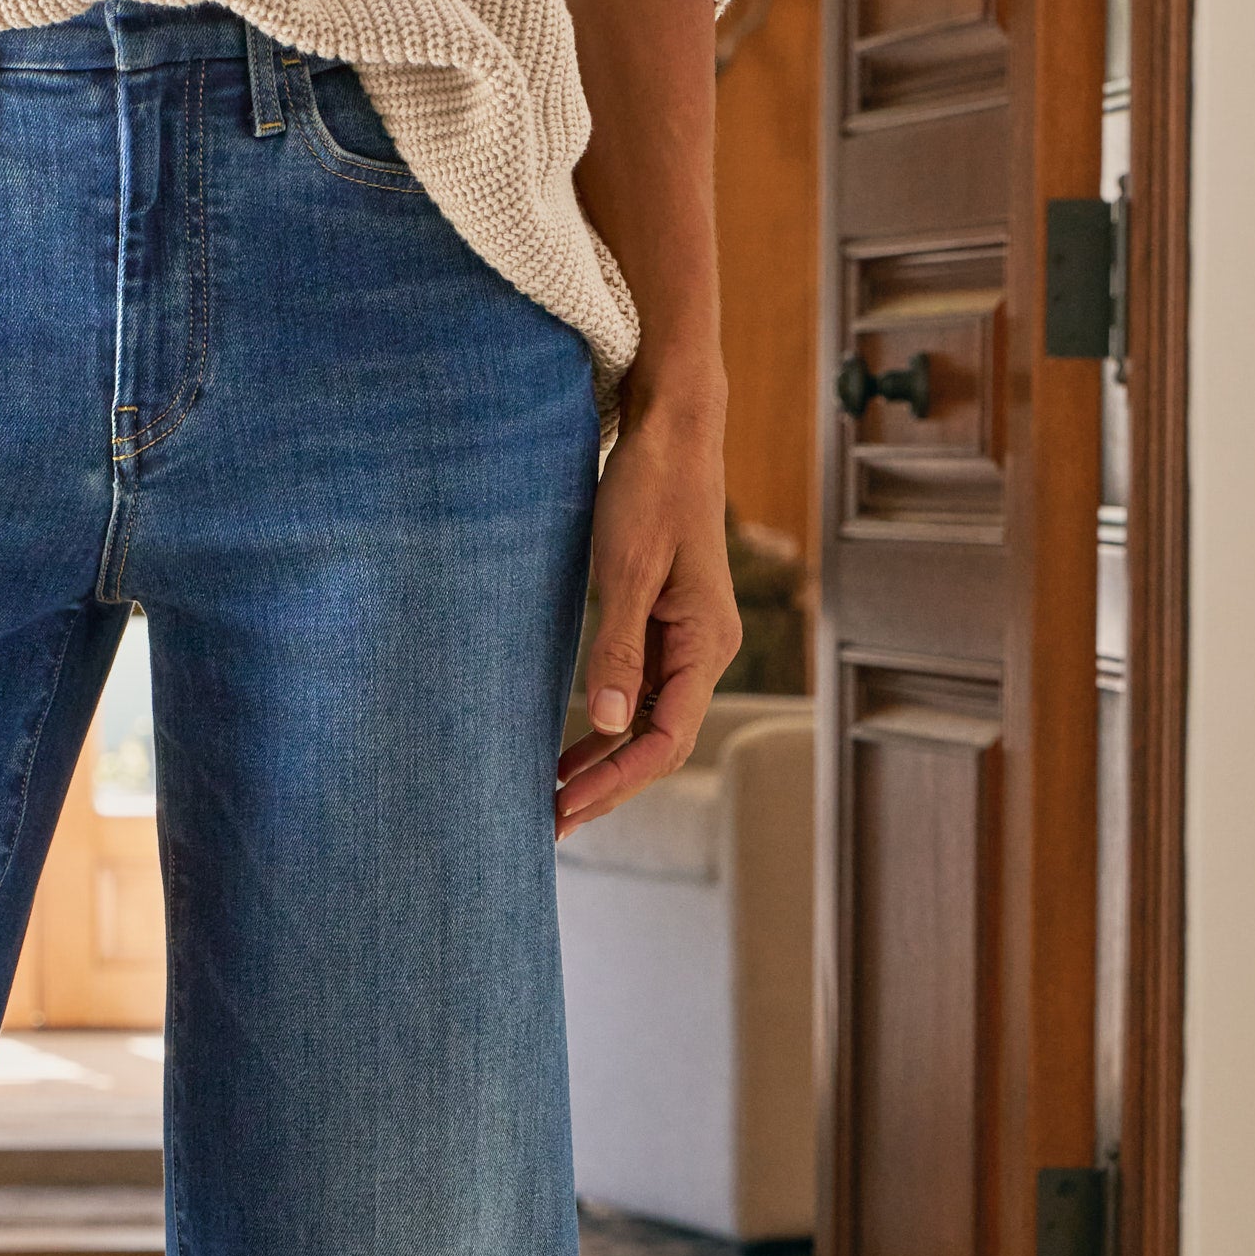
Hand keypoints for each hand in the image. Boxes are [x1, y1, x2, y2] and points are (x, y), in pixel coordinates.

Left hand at [554, 382, 744, 840]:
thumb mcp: (627, 570)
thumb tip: (607, 725)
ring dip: (604, 765)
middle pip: (659, 745)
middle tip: (550, 824)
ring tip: (553, 801)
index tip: (565, 807)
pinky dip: (606, 731)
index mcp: (704, 642)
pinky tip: (571, 752)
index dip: (615, 781)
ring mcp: (686, 643)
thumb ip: (618, 648)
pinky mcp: (665, 628)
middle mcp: (703, 651)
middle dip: (607, 787)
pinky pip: (639, 698)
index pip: (665, 739)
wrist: (672, 431)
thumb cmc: (651, 490)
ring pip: (648, 727)